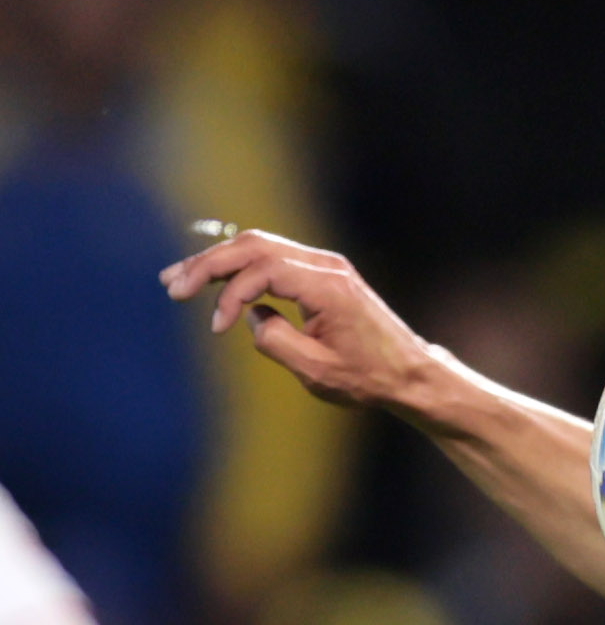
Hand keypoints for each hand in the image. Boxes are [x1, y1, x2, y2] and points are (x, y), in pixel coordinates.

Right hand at [161, 229, 439, 411]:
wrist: (413, 375)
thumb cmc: (370, 379)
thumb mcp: (317, 371)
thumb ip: (275, 340)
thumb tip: (251, 315)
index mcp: (327, 286)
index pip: (261, 270)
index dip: (230, 296)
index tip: (216, 328)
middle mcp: (326, 265)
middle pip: (253, 246)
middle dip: (208, 264)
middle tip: (172, 285)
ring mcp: (326, 264)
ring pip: (260, 246)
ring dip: (218, 260)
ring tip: (181, 279)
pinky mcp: (324, 272)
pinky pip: (274, 257)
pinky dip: (241, 266)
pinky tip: (215, 278)